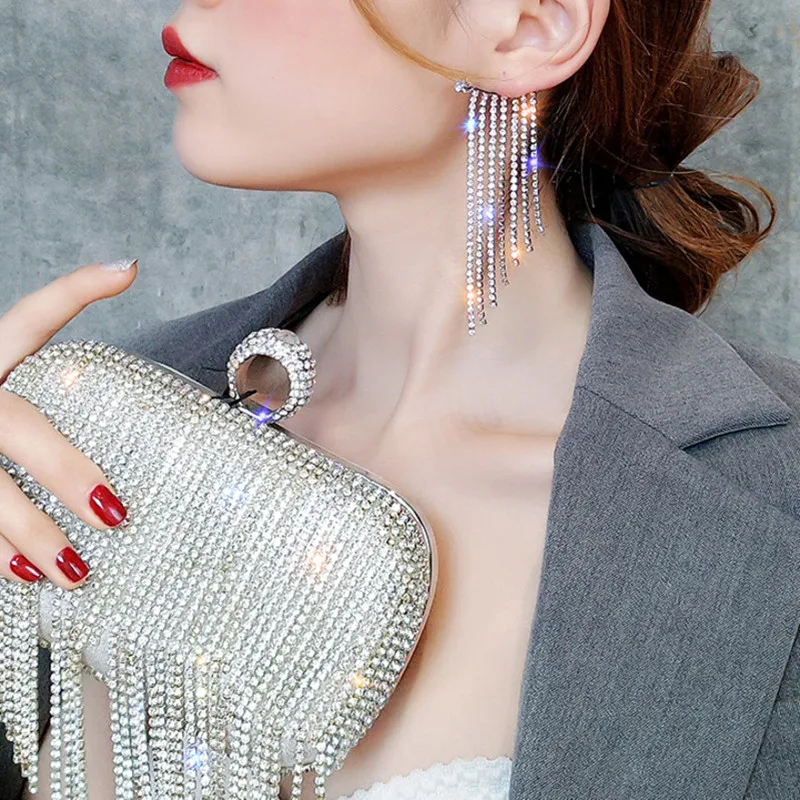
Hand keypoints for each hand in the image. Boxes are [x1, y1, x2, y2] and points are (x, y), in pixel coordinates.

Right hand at [0, 259, 138, 588]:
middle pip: (16, 427)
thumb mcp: (9, 370)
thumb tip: (130, 273)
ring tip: (75, 573)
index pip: (30, 316)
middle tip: (115, 512)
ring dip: (26, 535)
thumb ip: (54, 357)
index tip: (129, 271)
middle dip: (64, 469)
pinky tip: (20, 579)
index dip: (74, 291)